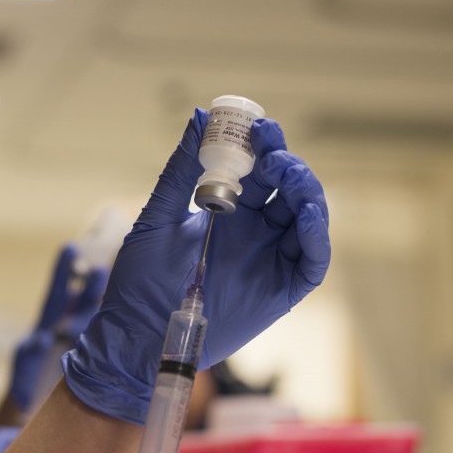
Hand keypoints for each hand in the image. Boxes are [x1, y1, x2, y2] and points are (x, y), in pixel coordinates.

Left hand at [10, 245, 106, 410]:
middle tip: (101, 268)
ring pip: (99, 320)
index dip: (63, 271)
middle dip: (93, 284)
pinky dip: (117, 333)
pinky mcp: (93, 359)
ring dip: (108, 307)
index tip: (70, 248)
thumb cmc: (24, 381)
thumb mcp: (22, 365)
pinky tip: (131, 324)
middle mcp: (69, 328)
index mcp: (48, 324)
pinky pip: (106, 342)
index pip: (57, 293)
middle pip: (83, 300)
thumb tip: (41, 339)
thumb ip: (28, 352)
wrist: (35, 403)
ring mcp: (83, 343)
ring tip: (121, 293)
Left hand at [63, 109, 329, 422]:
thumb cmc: (139, 281)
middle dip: (287, 165)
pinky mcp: (280, 292)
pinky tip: (303, 216)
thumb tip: (199, 118)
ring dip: (306, 193)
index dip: (266, 147)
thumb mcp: (157, 218)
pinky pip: (311, 262)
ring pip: (308, 220)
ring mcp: (269, 260)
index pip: (260, 171)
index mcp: (227, 212)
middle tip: (271, 155)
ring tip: (288, 177)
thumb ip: (179, 171)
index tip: (258, 127)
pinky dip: (316, 238)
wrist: (136, 334)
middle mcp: (254, 233)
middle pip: (289, 190)